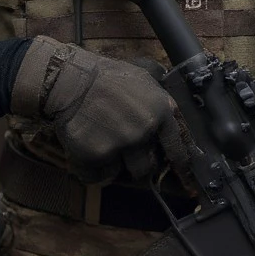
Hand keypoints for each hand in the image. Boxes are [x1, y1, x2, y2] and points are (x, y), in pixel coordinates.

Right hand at [11, 36, 190, 183]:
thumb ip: (160, 98)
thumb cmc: (106, 76)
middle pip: (149, 167)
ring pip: (124, 173)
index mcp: (160, 111)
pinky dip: (94, 169)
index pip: (178, 149)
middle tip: (125, 153)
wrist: (70, 79)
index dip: (181, 167)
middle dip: (139, 164)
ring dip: (116, 165)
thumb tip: (174, 115)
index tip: (184, 179)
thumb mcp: (143, 77)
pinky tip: (89, 149)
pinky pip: (100, 176)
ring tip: (104, 145)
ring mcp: (120, 145)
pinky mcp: (96, 156)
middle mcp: (144, 131)